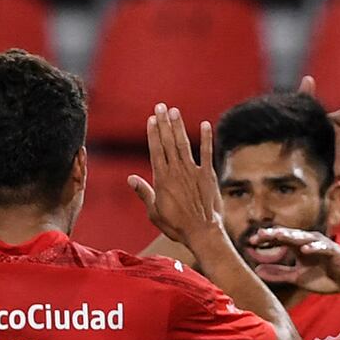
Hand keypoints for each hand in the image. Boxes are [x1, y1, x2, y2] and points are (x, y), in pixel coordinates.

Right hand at [127, 104, 227, 253]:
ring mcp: (193, 172)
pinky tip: (205, 124)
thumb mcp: (154, 212)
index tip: (151, 119)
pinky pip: (207, 153)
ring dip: (179, 127)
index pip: (156, 151)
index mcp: (162, 179)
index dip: (153, 133)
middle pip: (168, 143)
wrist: (202, 232)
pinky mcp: (208, 175)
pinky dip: (207, 138)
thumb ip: (144, 192)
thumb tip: (130, 178)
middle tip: (160, 106)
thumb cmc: (176, 225)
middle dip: (164, 123)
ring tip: (175, 111)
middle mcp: (177, 171)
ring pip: (184, 144)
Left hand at [245, 226, 339, 297]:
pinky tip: (304, 249)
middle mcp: (307, 242)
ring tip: (276, 235)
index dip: (265, 240)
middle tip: (257, 236)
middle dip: (273, 235)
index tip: (250, 243)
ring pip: (303, 238)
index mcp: (298, 247)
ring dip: (290, 236)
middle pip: (288, 235)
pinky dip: (313, 247)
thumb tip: (256, 270)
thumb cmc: (325, 276)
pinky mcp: (333, 251)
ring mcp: (320, 245)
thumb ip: (279, 274)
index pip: (279, 240)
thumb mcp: (298, 278)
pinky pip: (322, 248)